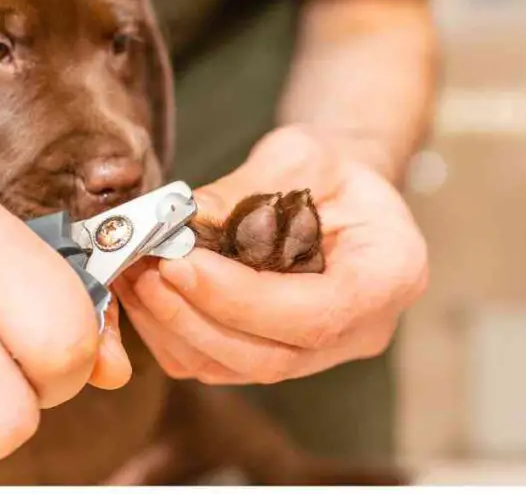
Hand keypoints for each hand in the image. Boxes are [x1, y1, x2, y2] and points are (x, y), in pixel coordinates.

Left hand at [114, 126, 427, 384]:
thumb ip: (246, 191)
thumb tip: (180, 222)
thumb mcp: (300, 154)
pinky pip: (219, 365)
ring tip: (135, 275)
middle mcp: (362, 330)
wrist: (341, 188)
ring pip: (238, 369)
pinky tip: (145, 292)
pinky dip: (174, 334)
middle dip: (197, 318)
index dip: (242, 300)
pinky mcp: (279, 355)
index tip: (181, 264)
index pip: (315, 315)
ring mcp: (321, 353)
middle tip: (146, 271)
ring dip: (175, 328)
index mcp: (390, 275)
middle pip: (272, 357)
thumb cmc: (331, 166)